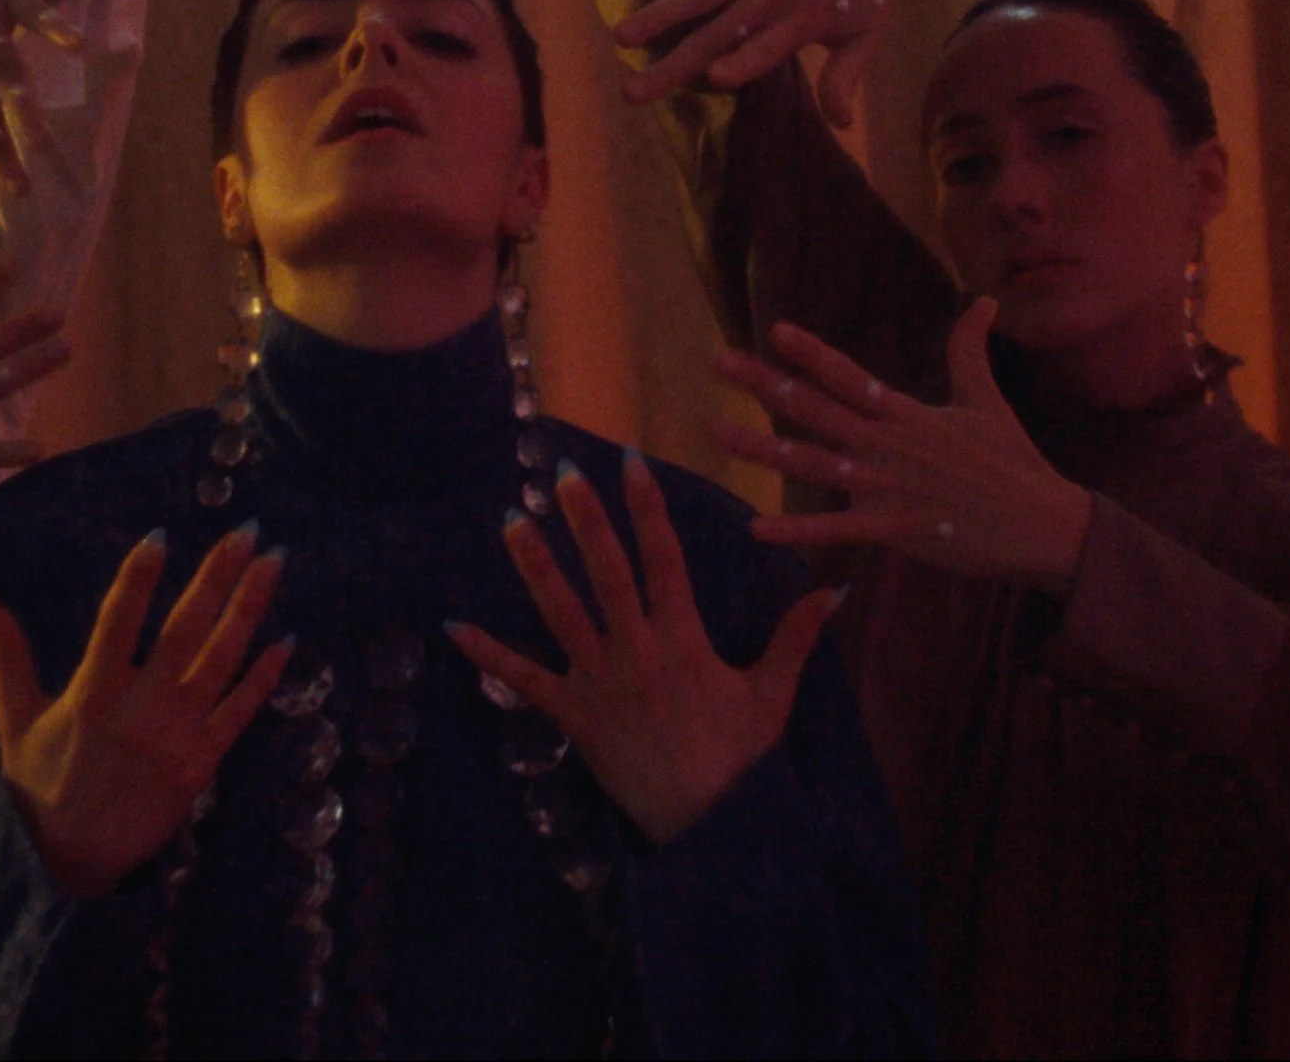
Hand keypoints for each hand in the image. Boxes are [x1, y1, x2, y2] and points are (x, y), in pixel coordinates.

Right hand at [0, 525, 291, 897]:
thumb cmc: (40, 787)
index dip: (139, 575)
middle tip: (246, 531)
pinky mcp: (205, 762)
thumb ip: (6, 653)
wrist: (73, 864)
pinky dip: (265, 675)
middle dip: (218, 575)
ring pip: (223, 659)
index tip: (161, 534)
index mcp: (92, 694)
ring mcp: (179, 735)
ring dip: (250, 607)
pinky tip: (287, 638)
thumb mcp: (14, 720)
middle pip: (187, 629)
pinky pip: (241, 710)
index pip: (118, 620)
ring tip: (274, 562)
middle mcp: (141, 708)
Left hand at [446, 452, 844, 843]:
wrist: (708, 826)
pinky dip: (489, 656)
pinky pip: (524, 682)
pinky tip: (454, 628)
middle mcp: (637, 652)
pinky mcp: (572, 716)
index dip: (648, 508)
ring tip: (511, 522)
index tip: (632, 463)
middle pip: (608, 574)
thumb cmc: (738, 759)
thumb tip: (834, 591)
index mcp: (683, 640)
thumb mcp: (771, 695)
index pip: (665, 559)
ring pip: (561, 614)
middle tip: (561, 474)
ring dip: (534, 567)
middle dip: (586, 521)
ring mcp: (599, 682)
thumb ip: (795, 638)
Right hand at [614, 0, 914, 129]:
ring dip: (660, 12)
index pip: (766, 51)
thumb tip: (843, 124)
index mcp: (799, 24)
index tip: (712, 78)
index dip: (743, 63)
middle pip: (716, 36)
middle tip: (631, 93)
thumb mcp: (864, 34)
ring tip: (621, 35)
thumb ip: (845, 75)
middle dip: (673, 66)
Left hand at [711, 298, 1093, 588]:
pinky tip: (756, 527)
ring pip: (813, 464)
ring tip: (717, 431)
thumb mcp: (988, 400)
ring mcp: (890, 487)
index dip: (811, 353)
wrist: (1045, 524)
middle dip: (765, 384)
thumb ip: (971, 350)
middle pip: (817, 409)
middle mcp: (890, 445)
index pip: (850, 376)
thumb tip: (984, 299)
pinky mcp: (896, 530)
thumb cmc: (1014, 463)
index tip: (773, 330)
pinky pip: (837, 529)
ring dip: (762, 450)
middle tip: (719, 362)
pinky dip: (797, 530)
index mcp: (908, 415)